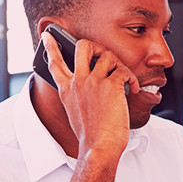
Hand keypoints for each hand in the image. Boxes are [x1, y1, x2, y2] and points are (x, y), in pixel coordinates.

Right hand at [42, 31, 140, 157]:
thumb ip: (79, 95)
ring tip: (125, 80)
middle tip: (105, 55)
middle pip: (82, 46)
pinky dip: (133, 79)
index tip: (48, 35)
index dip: (51, 47)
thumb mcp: (76, 113)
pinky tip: (134, 89)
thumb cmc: (91, 136)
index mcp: (67, 90)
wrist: (99, 147)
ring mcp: (93, 82)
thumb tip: (91, 84)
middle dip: (96, 45)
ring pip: (108, 55)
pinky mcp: (110, 85)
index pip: (55, 63)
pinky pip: (124, 71)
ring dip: (120, 65)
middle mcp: (77, 82)